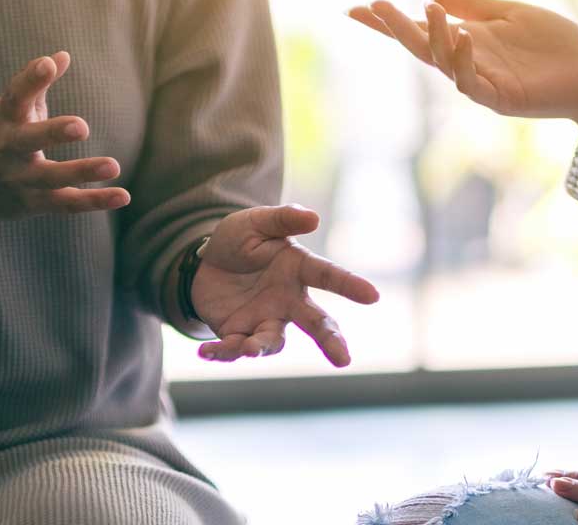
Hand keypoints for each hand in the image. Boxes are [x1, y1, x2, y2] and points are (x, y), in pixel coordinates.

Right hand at [0, 51, 130, 221]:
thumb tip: (63, 55)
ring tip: (114, 166)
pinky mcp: (35, 204)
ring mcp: (20, 180)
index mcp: (4, 120)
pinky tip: (123, 196)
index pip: (16, 97)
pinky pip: (67, 203)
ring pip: (52, 177)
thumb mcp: (8, 111)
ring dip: (82, 171)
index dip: (31, 80)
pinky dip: (95, 201)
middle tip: (81, 126)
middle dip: (52, 133)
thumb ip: (34, 84)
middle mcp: (8, 150)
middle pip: (28, 141)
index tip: (49, 64)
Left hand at [191, 205, 379, 366]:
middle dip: (330, 341)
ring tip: (247, 348)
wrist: (204, 263)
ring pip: (273, 341)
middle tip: (343, 359)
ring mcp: (265, 320)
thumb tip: (315, 218)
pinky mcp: (238, 334)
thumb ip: (283, 218)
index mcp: (298, 269)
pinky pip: (234, 348)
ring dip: (261, 347)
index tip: (373, 296)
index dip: (350, 285)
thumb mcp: (256, 222)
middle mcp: (288, 300)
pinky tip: (206, 351)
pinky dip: (222, 352)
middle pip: (316, 323)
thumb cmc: (240, 240)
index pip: (329, 276)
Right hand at [349, 0, 577, 159]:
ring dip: (431, 37)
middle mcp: (466, 63)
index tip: (357, 8)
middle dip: (395, 29)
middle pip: (420, 47)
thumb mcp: (509, 14)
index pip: (419, 31)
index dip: (389, 23)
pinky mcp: (501, 98)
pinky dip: (464, 60)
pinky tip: (463, 36)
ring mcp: (481, 82)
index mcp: (465, 42)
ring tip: (427, 11)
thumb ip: (474, 6)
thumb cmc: (553, 46)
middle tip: (374, 7)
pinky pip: (472, 82)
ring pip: (442, 63)